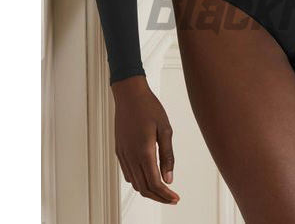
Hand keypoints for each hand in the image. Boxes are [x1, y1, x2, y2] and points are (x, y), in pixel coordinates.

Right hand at [111, 75, 179, 203]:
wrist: (129, 95)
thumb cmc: (149, 107)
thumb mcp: (165, 129)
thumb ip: (167, 155)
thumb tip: (169, 178)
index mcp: (144, 151)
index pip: (154, 183)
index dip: (165, 194)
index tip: (175, 198)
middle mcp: (131, 156)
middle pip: (144, 188)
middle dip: (158, 196)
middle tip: (171, 197)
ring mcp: (123, 154)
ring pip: (134, 183)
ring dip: (148, 189)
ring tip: (162, 188)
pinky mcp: (119, 150)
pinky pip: (127, 173)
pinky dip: (138, 180)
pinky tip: (148, 175)